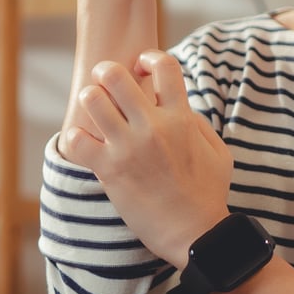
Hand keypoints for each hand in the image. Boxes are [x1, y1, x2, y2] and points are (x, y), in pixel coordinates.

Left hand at [62, 49, 233, 267]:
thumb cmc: (208, 194)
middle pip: (115, 75)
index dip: (149, 58)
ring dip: (89, 101)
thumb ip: (198, 122)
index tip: (142, 68)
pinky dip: (75, 139)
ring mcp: (129, 147)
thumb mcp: (218, 152)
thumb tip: (180, 104)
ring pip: (91, 99)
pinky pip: (75, 139)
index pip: (164, 65)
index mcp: (181, 118)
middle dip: (106, 73)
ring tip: (95, 113)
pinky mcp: (109, 170)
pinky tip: (86, 145)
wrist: (196, 235)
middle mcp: (153, 127)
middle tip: (106, 85)